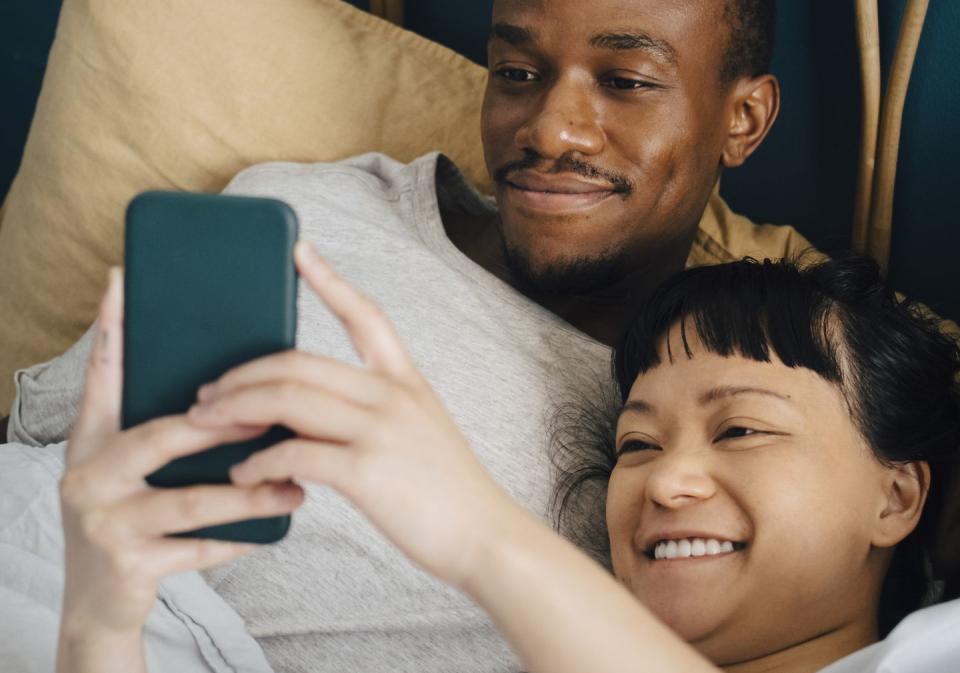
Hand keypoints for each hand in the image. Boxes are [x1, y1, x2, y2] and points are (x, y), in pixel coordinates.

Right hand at [58, 268, 303, 663]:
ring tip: (296, 488)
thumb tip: (220, 375)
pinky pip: (199, 548)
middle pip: (160, 437)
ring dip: (251, 494)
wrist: (99, 598)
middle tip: (274, 417)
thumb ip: (160, 424)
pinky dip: (240, 538)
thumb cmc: (130, 515)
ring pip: (190, 500)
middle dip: (223, 426)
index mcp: (93, 442)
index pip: (103, 377)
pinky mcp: (128, 566)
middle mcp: (88, 476)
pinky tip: (273, 529)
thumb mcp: (130, 466)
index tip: (126, 282)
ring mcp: (105, 522)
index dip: (113, 331)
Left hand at [189, 242, 518, 587]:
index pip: (365, 315)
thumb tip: (311, 413)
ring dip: (235, 409)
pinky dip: (257, 462)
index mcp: (405, 381)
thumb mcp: (421, 431)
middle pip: (298, 363)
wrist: (485, 537)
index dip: (329, 280)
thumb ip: (374, 412)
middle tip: (208, 393)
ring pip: (287, 399)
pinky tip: (243, 473)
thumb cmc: (449, 491)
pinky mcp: (366, 471)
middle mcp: (392, 395)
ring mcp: (380, 429)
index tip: (299, 251)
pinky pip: (294, 453)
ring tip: (208, 424)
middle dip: (241, 375)